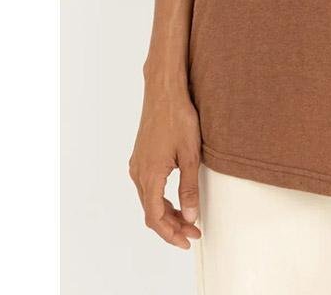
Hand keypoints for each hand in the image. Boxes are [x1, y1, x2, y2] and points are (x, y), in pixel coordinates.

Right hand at [128, 84, 202, 248]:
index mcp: (149, 175)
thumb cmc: (178, 117)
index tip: (188, 240)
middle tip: (193, 232)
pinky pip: (148, 187)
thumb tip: (190, 217)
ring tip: (188, 219)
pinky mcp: (141, 156)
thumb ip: (189, 188)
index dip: (171, 234)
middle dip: (172, 226)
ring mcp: (137, 164)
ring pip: (149, 200)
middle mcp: (138, 173)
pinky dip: (161, 199)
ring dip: (167, 213)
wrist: (164, 90)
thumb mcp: (190, 155)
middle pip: (151, 212)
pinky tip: (175, 199)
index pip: (155, 218)